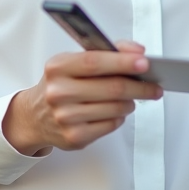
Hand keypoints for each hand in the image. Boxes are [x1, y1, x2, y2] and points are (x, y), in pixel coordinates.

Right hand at [2, 41, 163, 155]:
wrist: (34, 116)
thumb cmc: (60, 84)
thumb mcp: (73, 61)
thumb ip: (105, 52)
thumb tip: (137, 52)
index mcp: (58, 68)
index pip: (95, 62)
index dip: (123, 62)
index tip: (145, 62)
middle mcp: (58, 92)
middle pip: (112, 88)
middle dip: (140, 86)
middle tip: (155, 86)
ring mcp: (65, 117)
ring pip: (116, 108)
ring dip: (130, 102)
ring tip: (132, 97)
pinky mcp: (74, 137)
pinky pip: (111, 125)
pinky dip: (119, 117)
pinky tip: (115, 111)